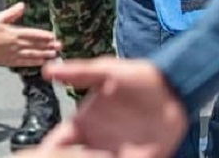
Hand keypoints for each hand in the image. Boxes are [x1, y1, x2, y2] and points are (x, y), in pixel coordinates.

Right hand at [0, 3, 60, 67]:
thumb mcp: (0, 18)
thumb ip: (12, 13)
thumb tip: (22, 6)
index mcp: (15, 33)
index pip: (33, 34)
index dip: (44, 36)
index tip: (53, 36)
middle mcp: (17, 44)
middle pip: (36, 45)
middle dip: (49, 46)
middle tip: (59, 47)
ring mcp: (14, 53)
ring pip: (33, 55)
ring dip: (44, 55)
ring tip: (53, 55)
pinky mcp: (9, 61)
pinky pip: (24, 63)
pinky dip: (33, 63)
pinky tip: (40, 62)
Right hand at [41, 58, 187, 157]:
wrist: (173, 89)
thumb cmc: (136, 77)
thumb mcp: (106, 71)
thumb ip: (78, 73)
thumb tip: (48, 70)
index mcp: (82, 125)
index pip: (57, 144)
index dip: (49, 152)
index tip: (45, 154)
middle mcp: (95, 143)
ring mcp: (116, 154)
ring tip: (104, 156)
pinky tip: (120, 157)